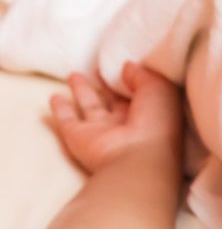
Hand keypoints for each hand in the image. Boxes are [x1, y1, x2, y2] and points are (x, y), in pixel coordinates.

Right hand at [49, 63, 181, 174]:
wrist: (138, 163)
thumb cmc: (157, 126)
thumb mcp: (159, 89)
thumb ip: (142, 75)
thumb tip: (127, 68)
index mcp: (149, 117)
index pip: (139, 96)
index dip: (132, 81)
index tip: (123, 65)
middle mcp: (125, 126)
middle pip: (113, 102)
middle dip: (107, 87)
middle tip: (98, 70)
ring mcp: (102, 133)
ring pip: (89, 108)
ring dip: (81, 93)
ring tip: (73, 76)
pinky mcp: (80, 139)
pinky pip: (67, 122)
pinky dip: (60, 110)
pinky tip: (54, 98)